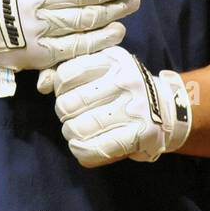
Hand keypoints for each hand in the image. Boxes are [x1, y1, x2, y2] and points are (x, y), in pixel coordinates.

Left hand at [38, 46, 192, 166]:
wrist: (166, 108)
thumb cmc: (123, 87)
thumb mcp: (103, 69)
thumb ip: (72, 71)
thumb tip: (43, 84)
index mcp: (113, 59)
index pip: (67, 73)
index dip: (59, 88)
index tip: (64, 93)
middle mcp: (126, 80)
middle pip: (71, 103)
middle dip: (63, 113)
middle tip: (67, 116)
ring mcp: (134, 108)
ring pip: (81, 128)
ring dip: (70, 133)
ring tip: (73, 131)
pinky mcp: (140, 134)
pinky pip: (98, 148)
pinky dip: (81, 151)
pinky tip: (79, 147)